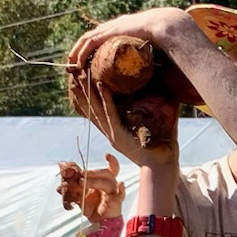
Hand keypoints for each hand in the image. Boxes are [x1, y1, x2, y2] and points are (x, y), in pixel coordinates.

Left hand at [58, 154, 126, 230]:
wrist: (98, 224)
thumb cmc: (91, 208)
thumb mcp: (78, 198)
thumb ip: (70, 191)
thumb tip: (59, 187)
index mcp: (102, 181)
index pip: (107, 169)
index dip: (110, 161)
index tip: (106, 155)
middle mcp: (110, 185)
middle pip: (106, 173)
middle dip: (92, 172)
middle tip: (80, 174)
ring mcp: (113, 192)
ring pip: (107, 182)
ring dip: (94, 180)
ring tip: (82, 182)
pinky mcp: (117, 202)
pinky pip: (120, 194)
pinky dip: (121, 189)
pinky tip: (121, 184)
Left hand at [65, 7, 192, 82]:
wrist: (164, 25)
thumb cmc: (164, 35)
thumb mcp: (152, 44)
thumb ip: (149, 52)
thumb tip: (159, 65)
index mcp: (121, 28)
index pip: (101, 36)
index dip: (91, 48)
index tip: (86, 60)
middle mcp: (113, 26)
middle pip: (90, 37)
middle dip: (79, 50)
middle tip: (72, 64)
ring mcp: (111, 28)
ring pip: (86, 40)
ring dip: (76, 53)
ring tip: (71, 66)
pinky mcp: (110, 32)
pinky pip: (90, 43)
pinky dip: (81, 52)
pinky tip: (76, 63)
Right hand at [67, 69, 181, 170]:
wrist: (163, 165)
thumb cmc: (162, 144)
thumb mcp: (152, 122)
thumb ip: (151, 106)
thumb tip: (159, 85)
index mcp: (114, 129)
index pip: (95, 109)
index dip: (85, 95)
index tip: (77, 79)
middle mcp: (109, 131)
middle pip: (90, 107)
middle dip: (81, 89)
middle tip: (73, 71)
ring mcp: (112, 134)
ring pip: (96, 108)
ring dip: (88, 90)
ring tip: (81, 73)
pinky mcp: (119, 136)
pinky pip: (110, 113)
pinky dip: (106, 99)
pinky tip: (102, 85)